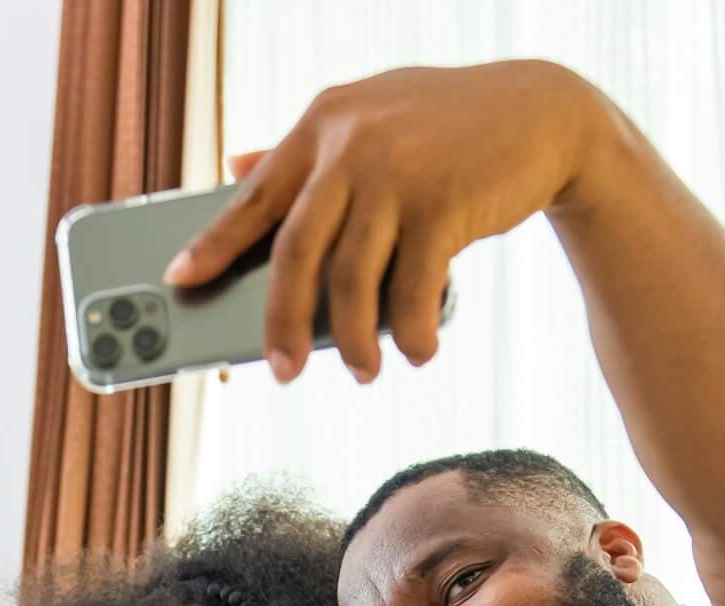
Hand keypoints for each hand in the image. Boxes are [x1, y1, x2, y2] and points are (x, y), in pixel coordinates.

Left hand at [165, 60, 585, 381]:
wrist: (543, 112)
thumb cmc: (445, 126)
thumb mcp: (369, 116)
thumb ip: (305, 147)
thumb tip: (235, 163)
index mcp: (323, 124)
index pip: (254, 195)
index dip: (213, 242)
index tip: (181, 278)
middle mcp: (351, 145)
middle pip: (294, 252)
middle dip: (280, 322)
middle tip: (282, 372)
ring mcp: (397, 174)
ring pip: (351, 281)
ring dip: (352, 342)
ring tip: (364, 374)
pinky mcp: (444, 203)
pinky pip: (412, 289)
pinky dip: (410, 331)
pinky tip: (416, 349)